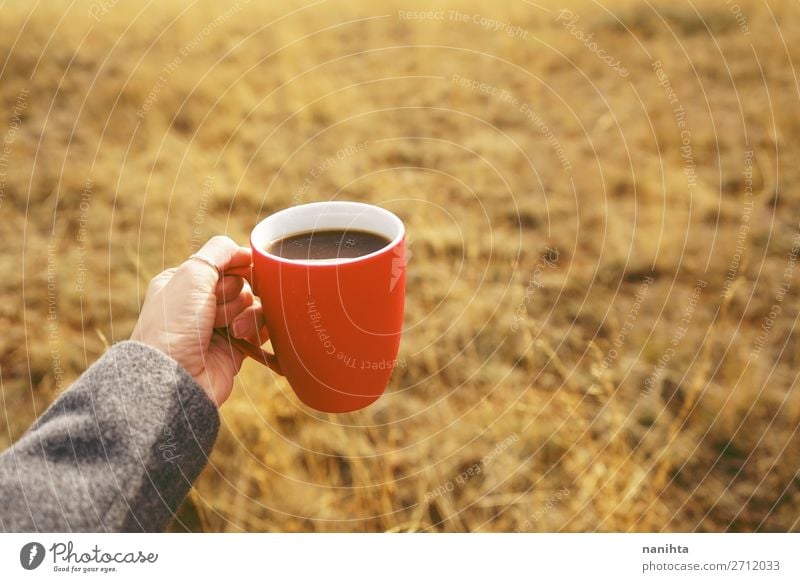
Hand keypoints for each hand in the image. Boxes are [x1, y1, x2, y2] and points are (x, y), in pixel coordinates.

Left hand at [131, 236, 267, 405]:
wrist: (175, 378)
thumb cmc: (174, 324)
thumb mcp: (192, 274)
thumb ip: (219, 252)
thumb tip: (244, 249)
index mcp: (184, 282)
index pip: (222, 262)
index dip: (232, 267)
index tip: (232, 273)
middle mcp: (200, 303)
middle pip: (240, 282)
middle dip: (232, 294)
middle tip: (213, 308)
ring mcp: (219, 326)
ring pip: (252, 304)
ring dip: (244, 312)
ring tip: (229, 328)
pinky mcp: (236, 347)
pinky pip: (261, 327)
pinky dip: (256, 328)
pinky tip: (241, 336)